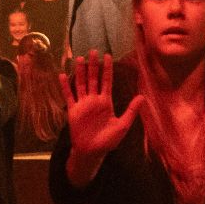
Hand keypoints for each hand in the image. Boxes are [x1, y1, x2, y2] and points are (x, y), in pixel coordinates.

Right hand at [61, 51, 143, 165]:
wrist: (92, 152)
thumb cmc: (108, 141)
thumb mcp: (122, 125)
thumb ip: (131, 110)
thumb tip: (142, 97)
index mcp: (106, 102)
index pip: (106, 81)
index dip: (107, 69)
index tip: (108, 56)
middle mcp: (94, 100)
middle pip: (93, 78)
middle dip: (93, 65)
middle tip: (93, 51)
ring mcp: (83, 104)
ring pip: (81, 84)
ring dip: (80, 71)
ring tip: (79, 58)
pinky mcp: (73, 110)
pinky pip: (68, 96)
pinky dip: (65, 86)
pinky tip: (62, 75)